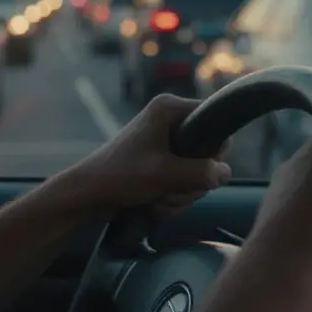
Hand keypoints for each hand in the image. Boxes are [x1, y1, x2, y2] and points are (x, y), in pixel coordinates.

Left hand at [57, 94, 231, 215]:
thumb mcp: (164, 174)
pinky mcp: (159, 164)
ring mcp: (164, 144)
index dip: (212, 148)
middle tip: (171, 187)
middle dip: (193, 180)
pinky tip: (155, 203)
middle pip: (208, 152)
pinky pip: (182, 181)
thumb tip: (225, 173)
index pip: (213, 120)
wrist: (87, 195)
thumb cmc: (119, 176)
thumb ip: (200, 173)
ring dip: (182, 192)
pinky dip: (173, 196)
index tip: (199, 166)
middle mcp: (168, 121)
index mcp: (169, 109)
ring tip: (159, 197)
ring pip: (196, 172)